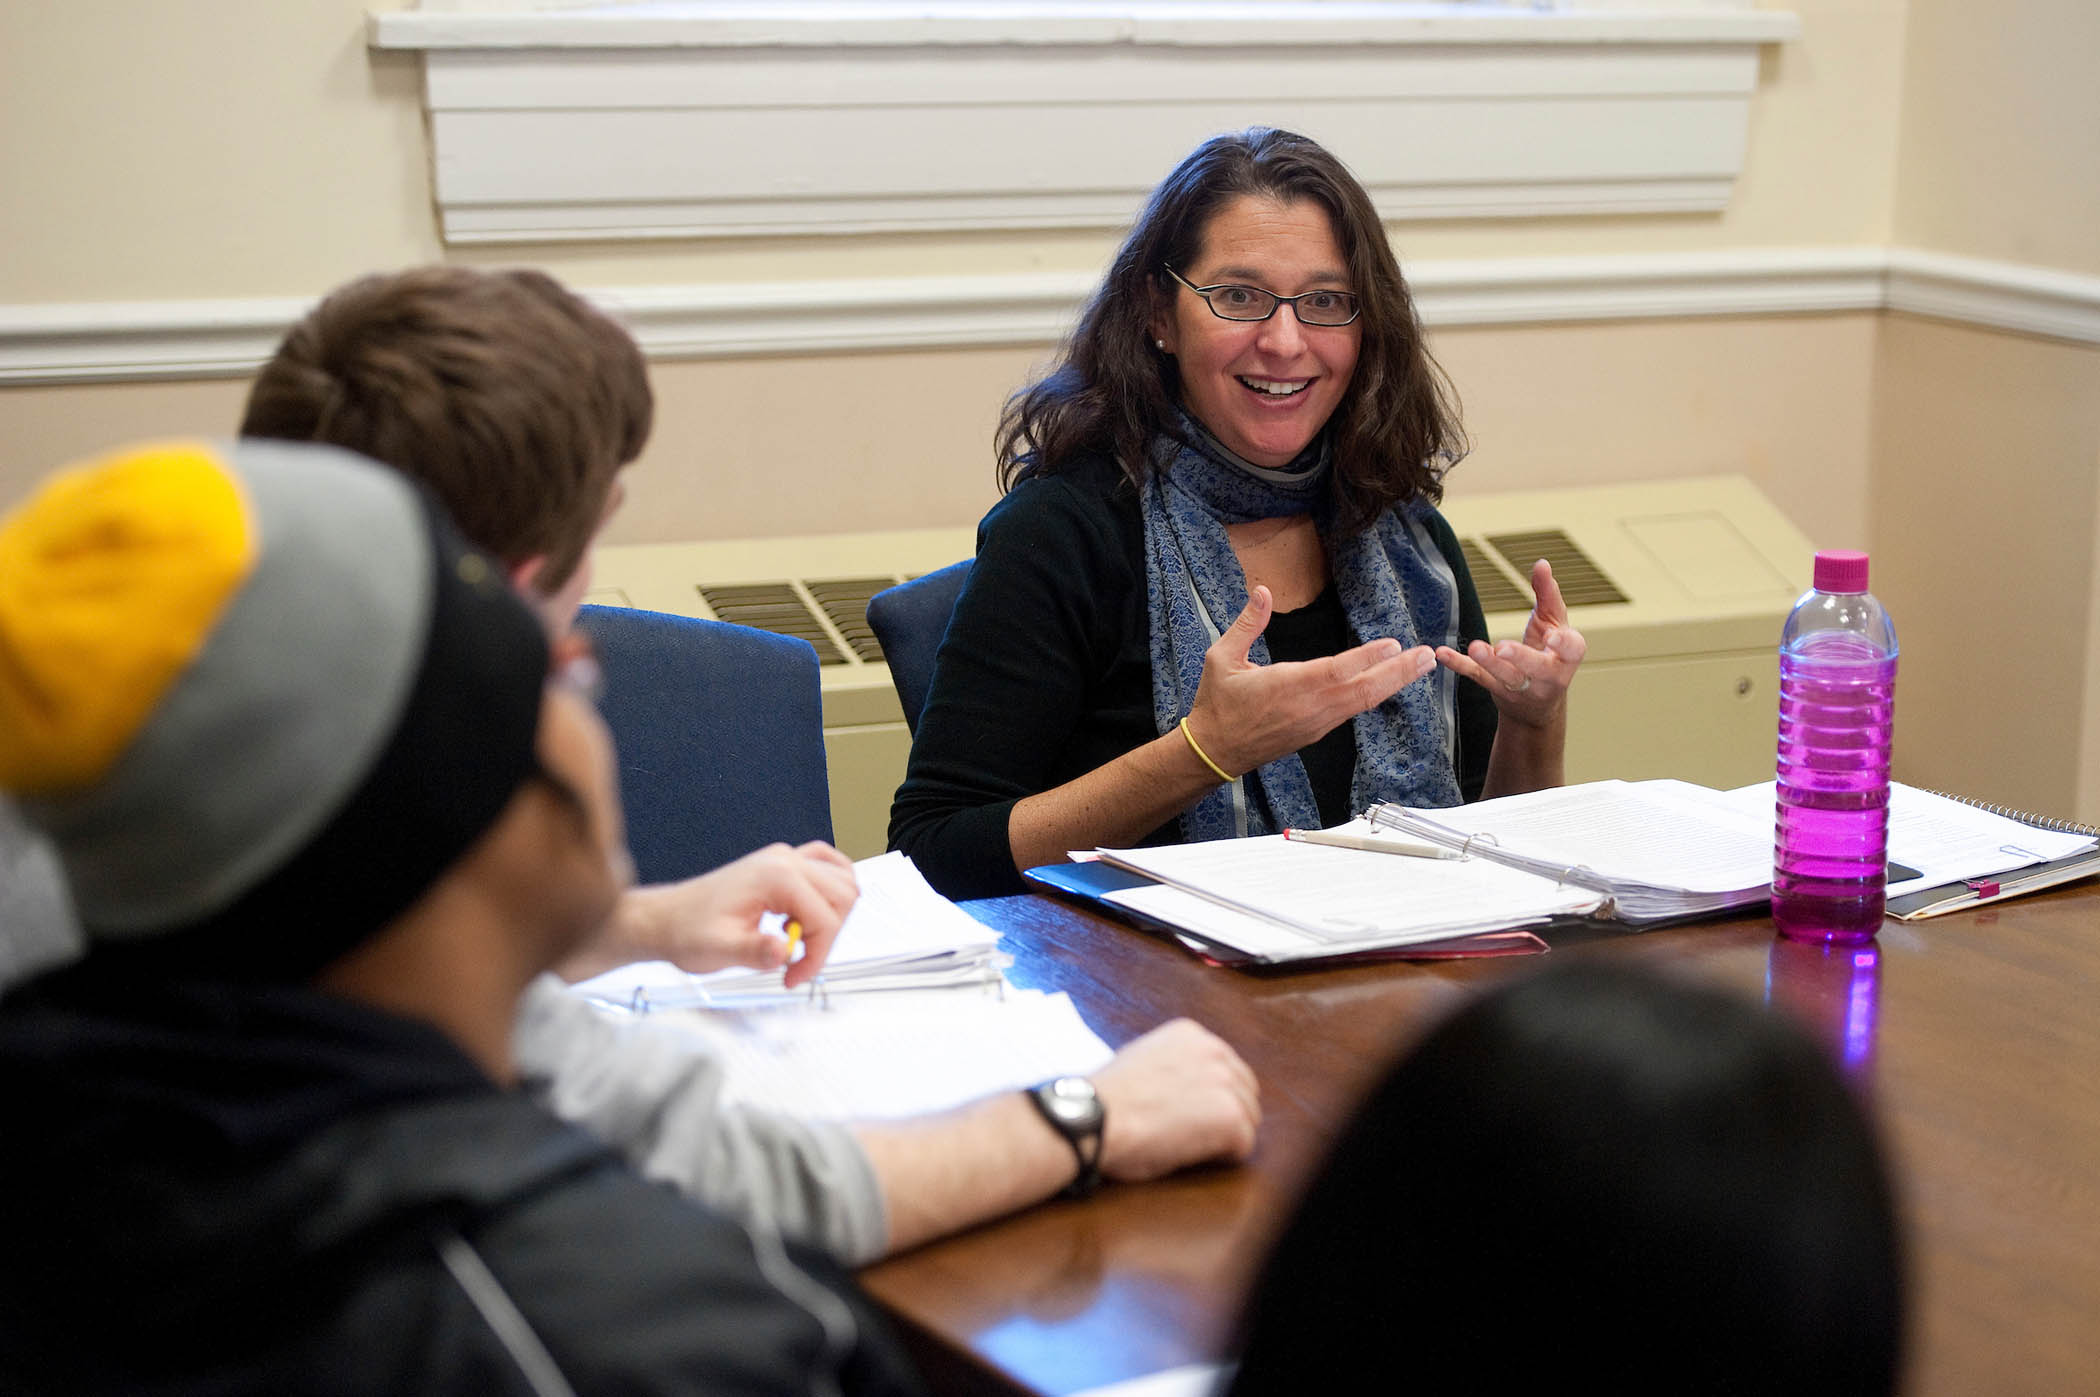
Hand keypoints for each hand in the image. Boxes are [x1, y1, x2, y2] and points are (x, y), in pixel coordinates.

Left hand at [559, 841, 856, 987]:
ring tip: (800, 939)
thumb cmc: (687, 932)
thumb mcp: (719, 950)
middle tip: (798, 961)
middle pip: (843, 897)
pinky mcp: (782, 863)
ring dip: (832, 915)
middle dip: (827, 936)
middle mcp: (785, 859)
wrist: (665, 920)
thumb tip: (784, 951)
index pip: (826, 918)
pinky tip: (810, 914)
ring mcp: (785, 857)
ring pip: (843, 881)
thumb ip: (754, 951)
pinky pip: (828, 865)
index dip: (816, 955)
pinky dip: (831, 891)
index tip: (793, 977)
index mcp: (775, 876)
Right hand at [1092, 1019, 1260, 1182]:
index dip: (1210, 1097)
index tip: (1189, 1112)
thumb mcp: (1139, 1060)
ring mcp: (1226, 1082)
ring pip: (1248, 1118)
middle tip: (1190, 1134)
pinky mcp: (1231, 1116)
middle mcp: (1214, 1050)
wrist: (1093, 1118)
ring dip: (1222, 1136)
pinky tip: (1189, 1153)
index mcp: (1191, 1035)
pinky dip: (1222, 1157)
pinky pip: (1243, 1145)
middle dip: (1224, 1115)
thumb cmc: (1105, 1100)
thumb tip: (1183, 1083)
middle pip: (1244, 1091)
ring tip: (1184, 1143)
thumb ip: (1171, 1064)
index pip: (1225, 1067)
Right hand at [1186, 585, 1436, 776]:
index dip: (1367, 657)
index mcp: (1288, 685)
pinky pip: (1352, 710)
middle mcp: (1310, 707)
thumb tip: (1264, 591)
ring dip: (1393, 683)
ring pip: (1363, 702)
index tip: (1393, 644)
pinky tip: (1389, 683)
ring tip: (1420, 666)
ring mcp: (1317, 722)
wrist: (1215, 751)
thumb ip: (1247, 624)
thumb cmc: (1217, 703)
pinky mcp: (1317, 731)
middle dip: (1398, 672)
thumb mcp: (1222, 658)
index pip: (1337, 670)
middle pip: (1364, 690)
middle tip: (1427, 656)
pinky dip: (1375, 695)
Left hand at [1435, 558, 1586, 728]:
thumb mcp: (1554, 624)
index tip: (1551, 637)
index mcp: (1567, 657)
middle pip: (1536, 667)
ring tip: (1475, 647)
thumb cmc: (1550, 655)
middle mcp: (1547, 676)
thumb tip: (1542, 564)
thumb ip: (1548, 595)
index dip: (1563, 644)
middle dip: (1520, 657)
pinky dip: (1460, 665)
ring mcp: (1521, 686)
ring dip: (1489, 662)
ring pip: (1506, 676)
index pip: (1572, 650)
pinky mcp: (1497, 690)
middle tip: (1503, 647)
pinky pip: (1477, 677)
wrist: (1536, 704)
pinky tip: (1443, 653)